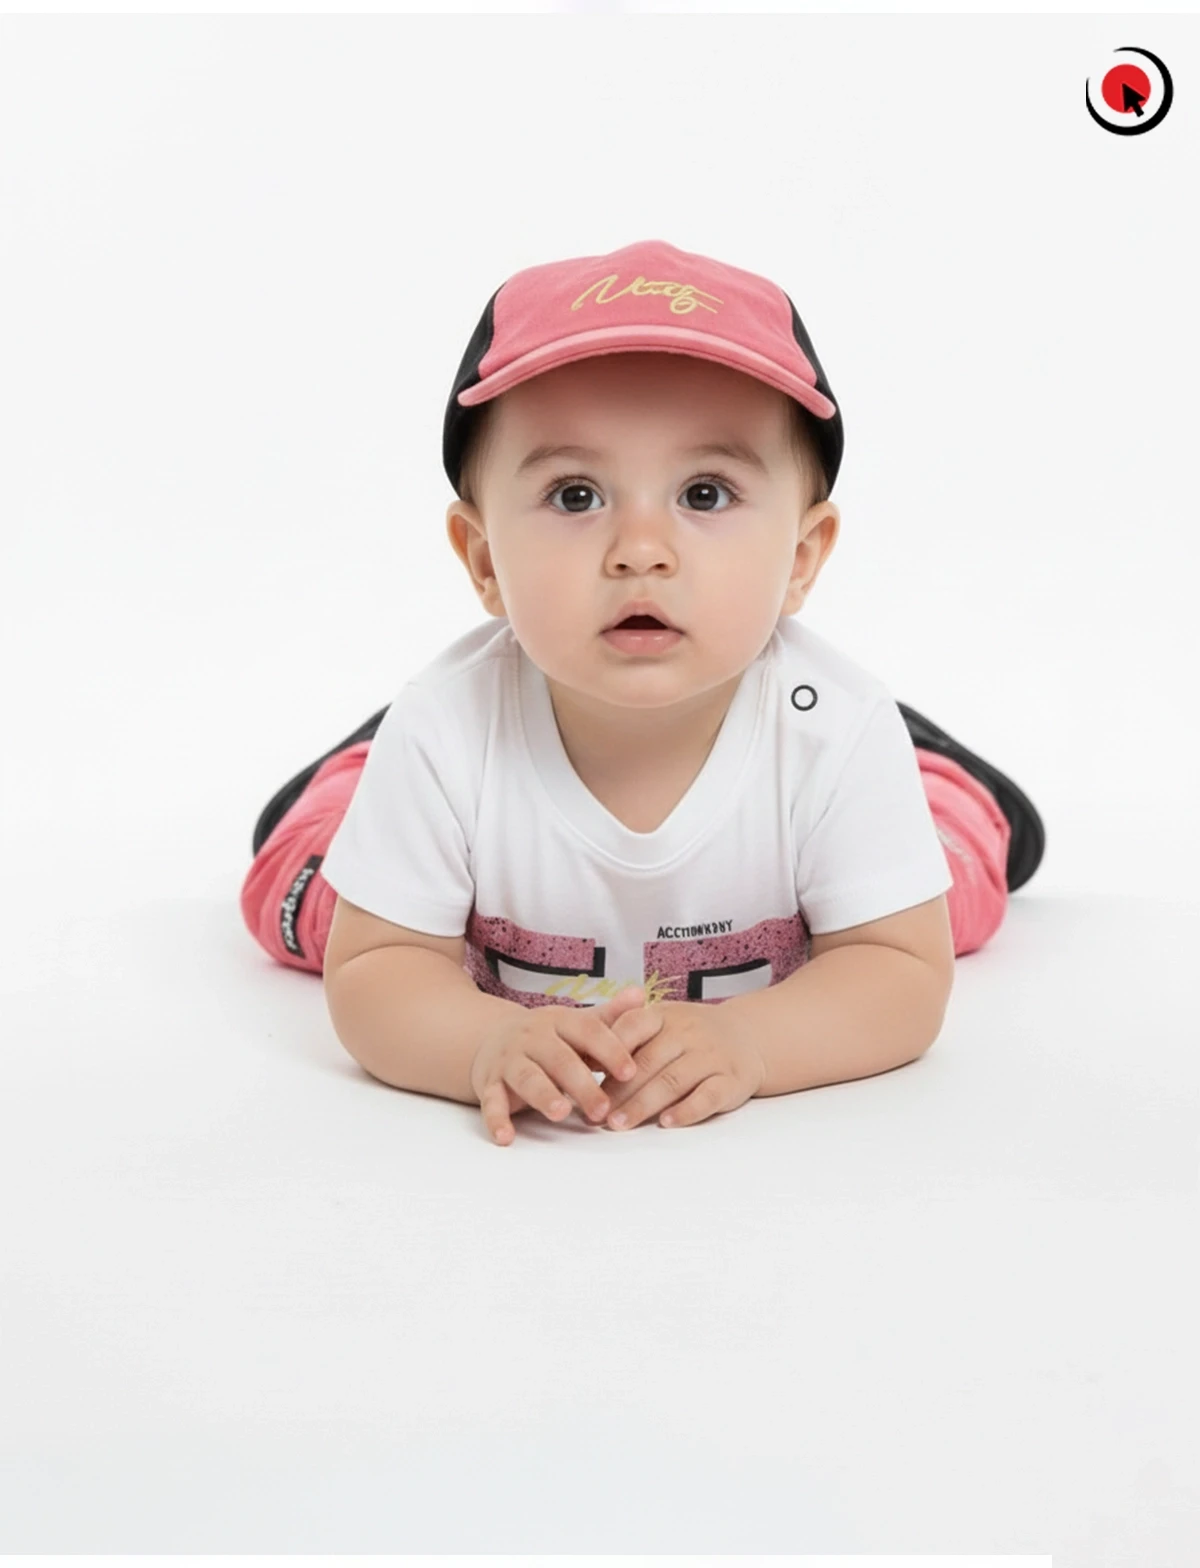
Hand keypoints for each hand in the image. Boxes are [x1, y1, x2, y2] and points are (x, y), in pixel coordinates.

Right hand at [471, 985, 660, 1143]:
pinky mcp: (489, 1083)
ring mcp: (509, 1060)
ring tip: (561, 1113)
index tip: (631, 1072)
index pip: (587, 1031)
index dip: (610, 1050)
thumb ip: (609, 1016)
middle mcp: (532, 1037)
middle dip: (582, 1084)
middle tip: (603, 1109)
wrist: (491, 1038)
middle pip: (559, 1058)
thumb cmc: (548, 1038)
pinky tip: (507, 1137)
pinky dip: (496, 1120)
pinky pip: (491, 1102)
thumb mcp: (576, 1025)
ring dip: (543, 1095)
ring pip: (526, 1077)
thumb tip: (640, 996)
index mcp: (559, 1021)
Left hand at [597, 997, 766, 1129]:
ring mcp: (712, 1055)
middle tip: (595, 1113)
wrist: (747, 1036)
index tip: (583, 1075)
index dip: (607, 1051)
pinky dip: (686, 1110)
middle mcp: (688, 1031)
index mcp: (664, 1015)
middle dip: (618, 1090)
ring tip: (619, 1124)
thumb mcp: (661, 1023)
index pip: (632, 1026)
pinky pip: (708, 1096)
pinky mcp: (732, 1080)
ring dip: (643, 1105)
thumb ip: (626, 1037)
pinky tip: (666, 1122)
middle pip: (648, 1062)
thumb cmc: (689, 1035)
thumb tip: (581, 1060)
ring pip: (673, 1080)